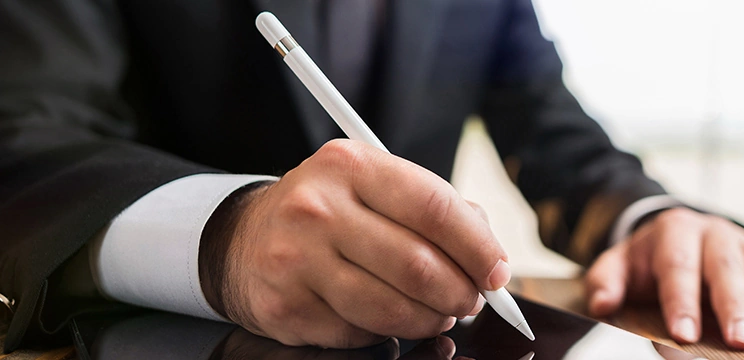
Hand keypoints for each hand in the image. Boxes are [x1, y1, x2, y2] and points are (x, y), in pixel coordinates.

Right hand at [217, 139, 509, 347]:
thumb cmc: (330, 213)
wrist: (245, 239)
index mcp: (350, 165)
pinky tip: (388, 316)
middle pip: (418, 264)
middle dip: (460, 293)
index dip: (478, 247)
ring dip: (430, 320)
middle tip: (471, 301)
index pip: (434, 207)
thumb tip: (492, 259)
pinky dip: (388, 332)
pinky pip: (361, 333)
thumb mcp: (374, 186)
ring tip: (438, 313)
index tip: (498, 273)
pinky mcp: (286, 307)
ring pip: (393, 308)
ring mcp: (295, 260)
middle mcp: (317, 208)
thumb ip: (436, 210)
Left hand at [585, 207, 743, 349]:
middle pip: (726, 268)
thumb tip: (602, 303)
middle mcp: (714, 233)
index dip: (682, 302)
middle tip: (740, 342)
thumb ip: (606, 282)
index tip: (684, 334)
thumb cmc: (646, 261)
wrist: (675, 236)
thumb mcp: (617, 265)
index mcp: (675, 231)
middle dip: (735, 307)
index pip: (678, 267)